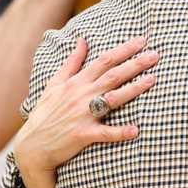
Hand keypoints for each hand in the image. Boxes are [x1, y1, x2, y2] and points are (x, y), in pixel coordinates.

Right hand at [15, 36, 158, 187]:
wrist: (32, 146)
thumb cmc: (45, 114)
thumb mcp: (54, 84)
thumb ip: (71, 62)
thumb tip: (82, 40)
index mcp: (76, 82)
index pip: (104, 61)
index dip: (123, 50)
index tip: (142, 41)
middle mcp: (81, 95)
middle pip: (112, 75)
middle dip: (135, 63)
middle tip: (155, 55)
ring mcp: (82, 115)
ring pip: (112, 98)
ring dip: (133, 89)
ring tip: (153, 80)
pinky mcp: (82, 134)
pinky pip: (104, 133)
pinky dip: (119, 132)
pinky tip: (135, 130)